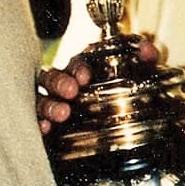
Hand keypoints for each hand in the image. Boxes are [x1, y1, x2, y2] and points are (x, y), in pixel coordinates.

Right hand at [37, 40, 159, 134]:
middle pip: (53, 77)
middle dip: (60, 82)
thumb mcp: (139, 80)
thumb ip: (145, 62)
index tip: (85, 77)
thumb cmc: (124, 99)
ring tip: (62, 114)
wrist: (122, 136)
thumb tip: (147, 49)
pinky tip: (44, 128)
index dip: (79, 68)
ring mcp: (53, 105)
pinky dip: (39, 123)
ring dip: (50, 104)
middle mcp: (63, 86)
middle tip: (72, 91)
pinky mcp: (48, 126)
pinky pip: (37, 122)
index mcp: (82, 72)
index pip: (76, 64)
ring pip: (42, 99)